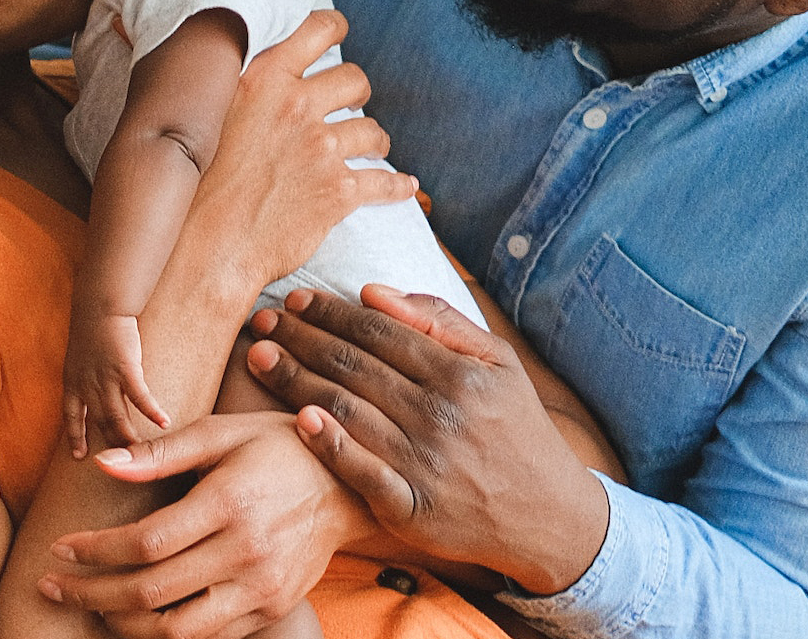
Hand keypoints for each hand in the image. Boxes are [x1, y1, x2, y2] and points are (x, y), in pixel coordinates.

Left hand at [36, 412, 365, 638]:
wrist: (349, 485)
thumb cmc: (277, 447)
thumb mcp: (221, 433)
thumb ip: (160, 451)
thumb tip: (102, 463)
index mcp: (229, 504)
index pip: (145, 543)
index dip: (94, 552)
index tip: (60, 547)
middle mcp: (247, 554)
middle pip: (151, 594)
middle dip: (91, 594)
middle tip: (54, 585)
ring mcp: (262, 589)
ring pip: (178, 632)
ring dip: (122, 626)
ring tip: (91, 606)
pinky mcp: (272, 610)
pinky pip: (209, 638)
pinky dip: (166, 634)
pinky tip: (137, 616)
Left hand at [64, 313, 170, 456]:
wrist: (99, 305)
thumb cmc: (92, 325)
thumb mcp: (79, 354)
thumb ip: (84, 374)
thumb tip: (93, 386)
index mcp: (72, 381)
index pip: (70, 417)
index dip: (75, 437)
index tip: (79, 456)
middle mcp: (86, 385)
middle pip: (99, 424)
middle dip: (112, 445)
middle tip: (125, 462)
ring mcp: (104, 379)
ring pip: (117, 418)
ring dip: (130, 437)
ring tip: (144, 451)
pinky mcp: (125, 370)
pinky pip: (139, 398)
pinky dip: (151, 412)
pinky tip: (164, 423)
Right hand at [190, 11, 416, 287]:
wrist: (202, 246)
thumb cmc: (192, 188)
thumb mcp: (205, 118)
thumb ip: (234, 90)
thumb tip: (244, 77)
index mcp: (262, 80)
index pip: (317, 31)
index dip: (334, 28)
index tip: (339, 32)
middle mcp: (295, 106)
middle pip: (353, 79)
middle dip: (356, 91)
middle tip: (349, 103)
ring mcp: (320, 148)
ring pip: (371, 130)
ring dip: (374, 139)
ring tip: (370, 147)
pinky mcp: (338, 191)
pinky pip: (384, 182)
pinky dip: (397, 186)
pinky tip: (405, 186)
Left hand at [248, 285, 609, 595]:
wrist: (549, 517)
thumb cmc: (515, 429)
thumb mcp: (499, 363)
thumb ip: (440, 321)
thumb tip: (373, 291)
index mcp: (458, 374)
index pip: (378, 332)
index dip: (330, 313)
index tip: (296, 300)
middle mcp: (439, 415)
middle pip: (353, 366)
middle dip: (300, 338)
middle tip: (260, 321)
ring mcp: (424, 464)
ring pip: (346, 410)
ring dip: (295, 380)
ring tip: (258, 357)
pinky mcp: (412, 509)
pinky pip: (362, 474)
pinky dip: (329, 446)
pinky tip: (297, 419)